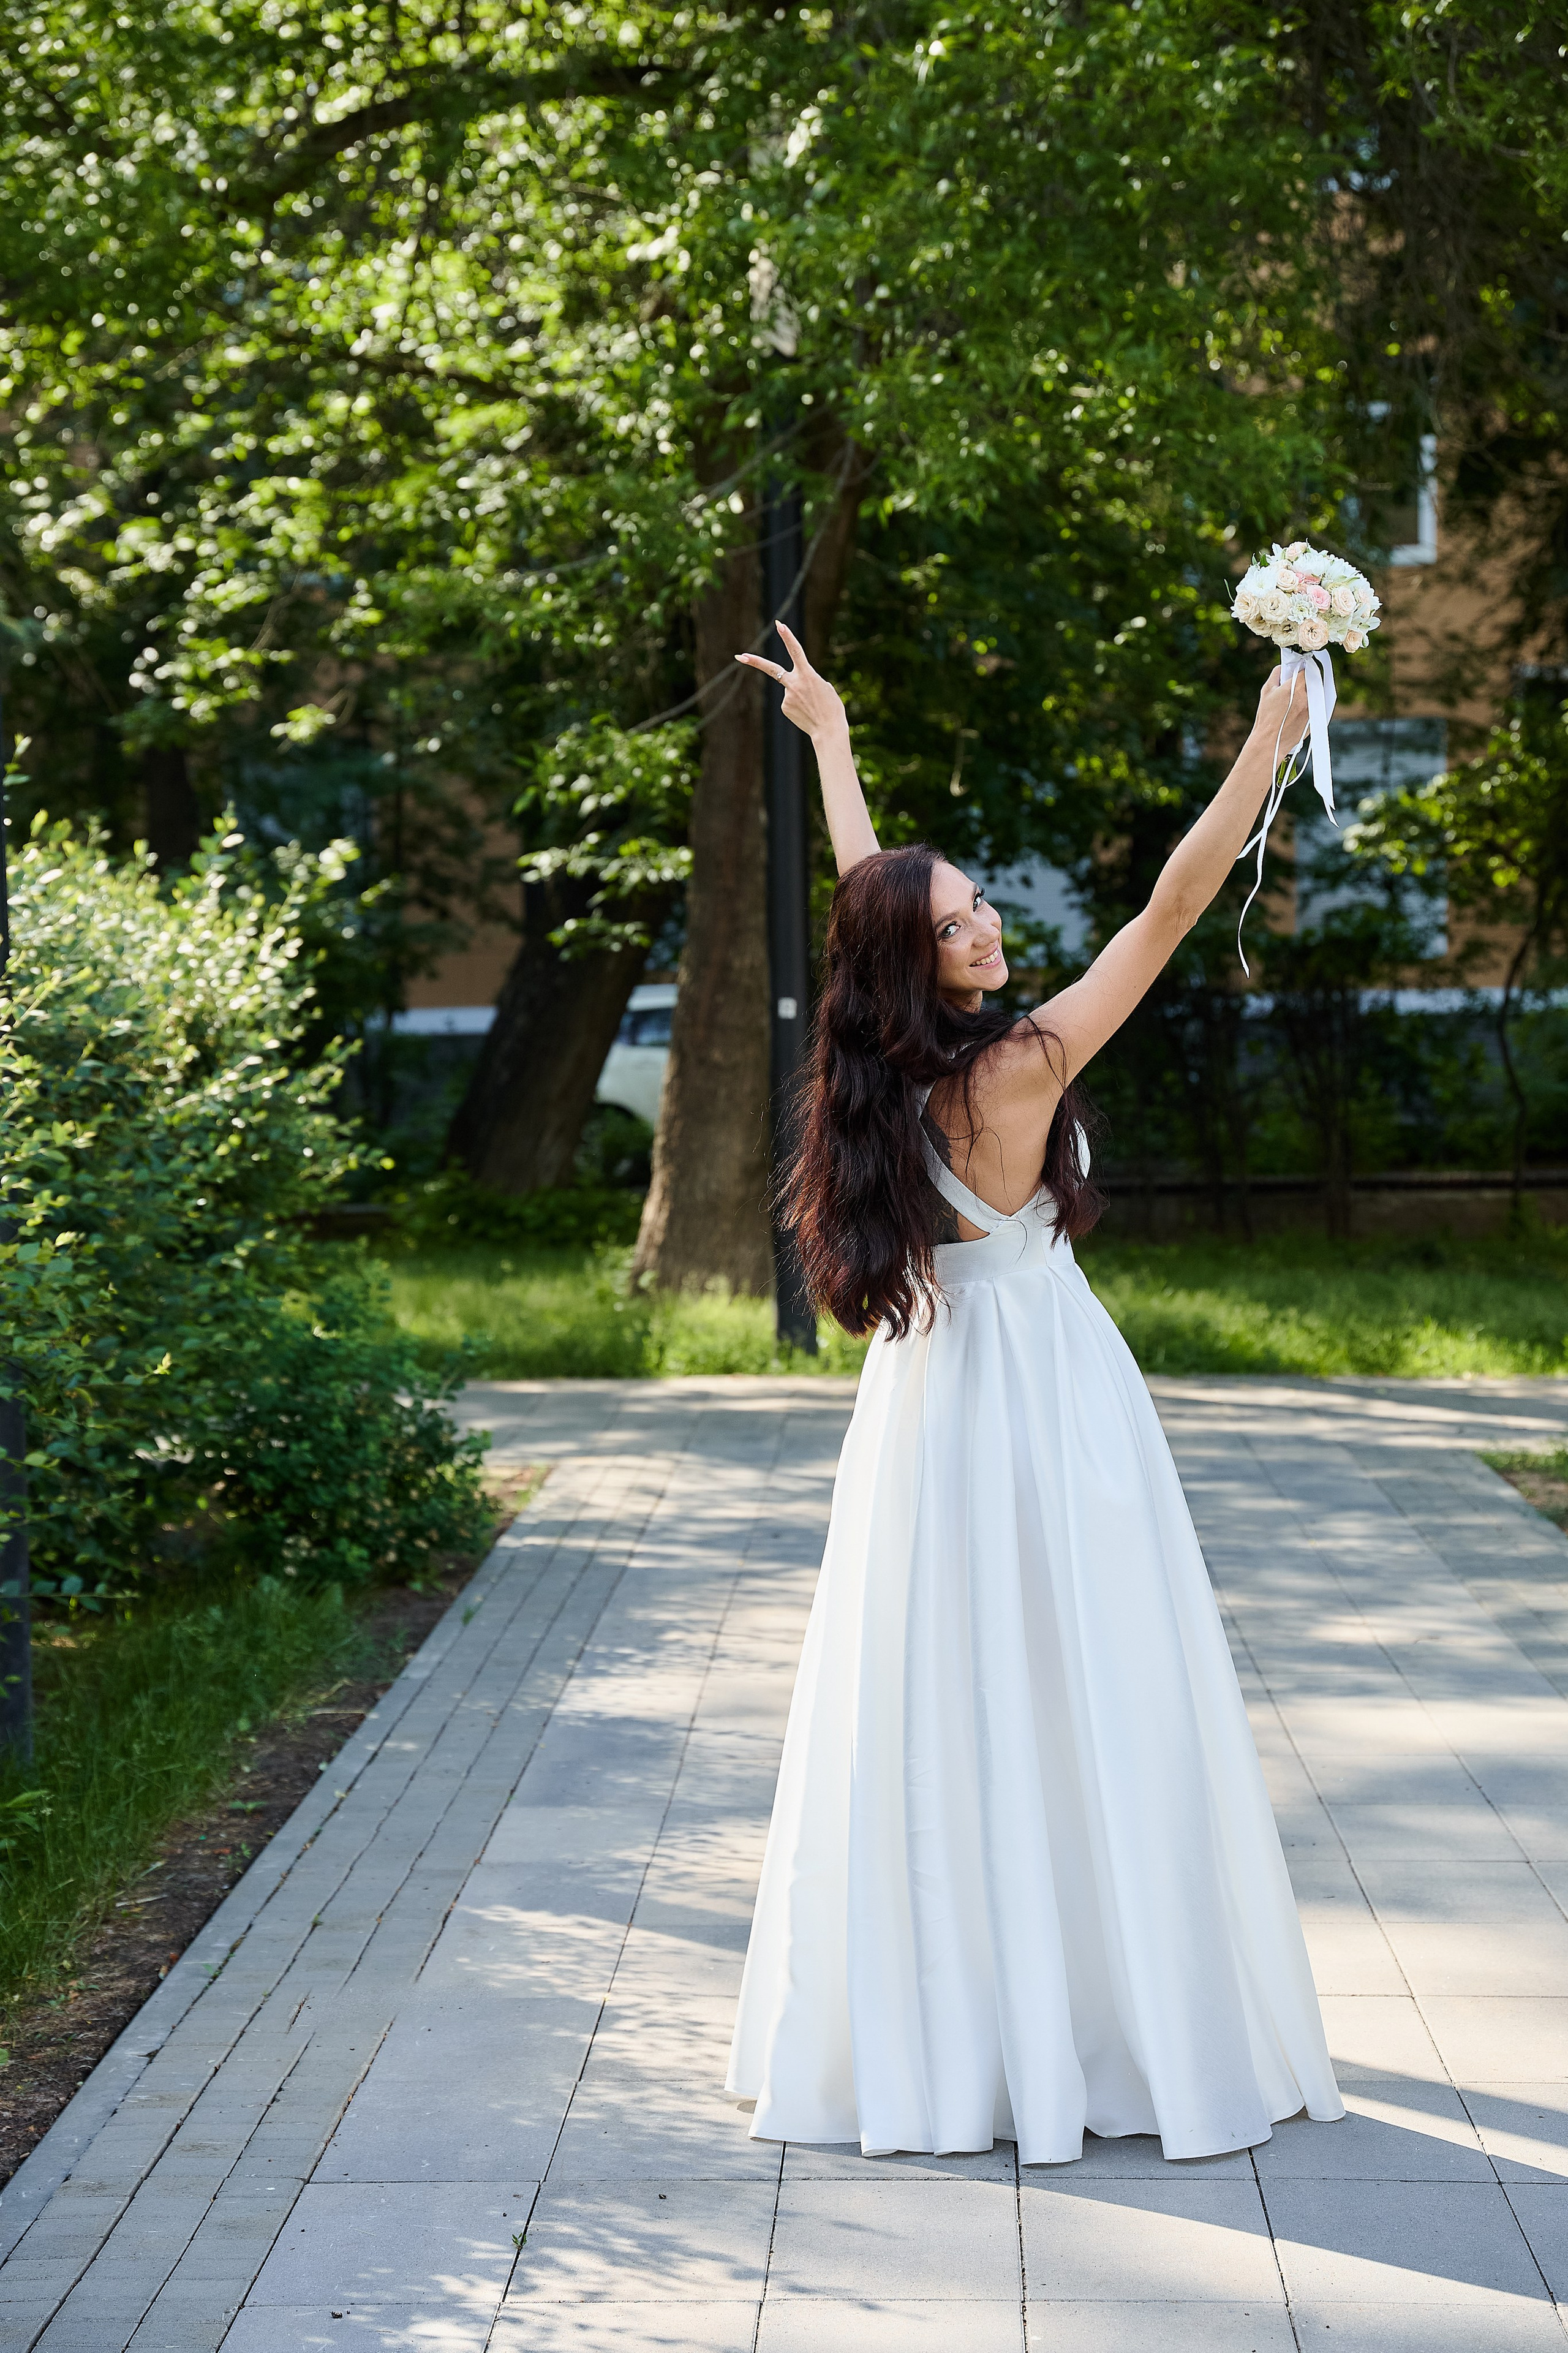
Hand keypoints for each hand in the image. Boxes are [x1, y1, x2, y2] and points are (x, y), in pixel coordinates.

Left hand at [735, 620, 846, 739]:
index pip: (796, 651)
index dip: (787, 637)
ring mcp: (787, 696)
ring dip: (800, 696)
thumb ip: (809, 679)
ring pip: (790, 689)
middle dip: (754, 662)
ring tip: (812, 707)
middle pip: (771, 669)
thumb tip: (795, 684)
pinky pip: (789, 701)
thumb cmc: (832, 708)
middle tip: (738, 656)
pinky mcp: (784, 707)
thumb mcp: (825, 687)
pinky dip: (797, 705)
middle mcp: (794, 683)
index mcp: (807, 674)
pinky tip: (805, 713)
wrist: (828, 730)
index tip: (779, 625)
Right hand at [1252, 666, 1309, 757]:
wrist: (1270, 742)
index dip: (1301, 670)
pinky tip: (1298, 711)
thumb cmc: (1266, 718)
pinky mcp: (1315, 719)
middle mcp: (1307, 697)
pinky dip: (1311, 705)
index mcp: (1295, 688)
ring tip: (1295, 701)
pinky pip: (1317, 707)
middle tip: (1294, 687)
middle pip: (1312, 682)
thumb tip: (1283, 668)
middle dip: (1305, 682)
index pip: (1306, 670)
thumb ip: (1276, 674)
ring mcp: (1313, 709)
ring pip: (1316, 694)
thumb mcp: (1266, 691)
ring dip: (1309, 694)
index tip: (1297, 672)